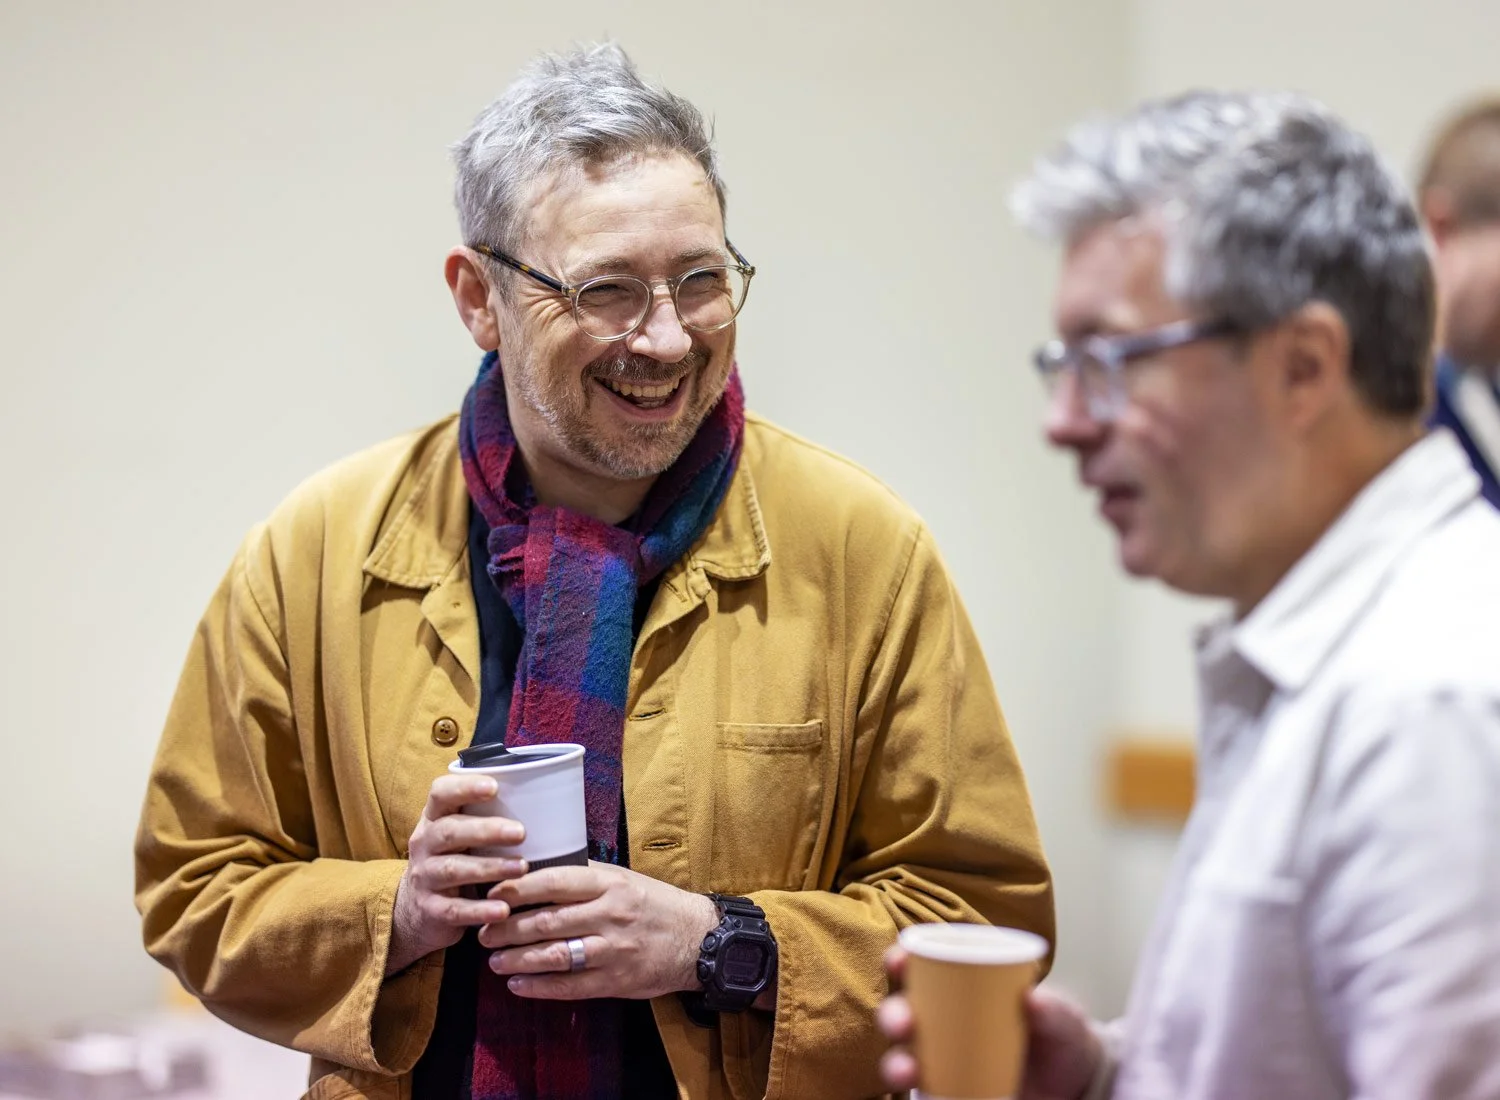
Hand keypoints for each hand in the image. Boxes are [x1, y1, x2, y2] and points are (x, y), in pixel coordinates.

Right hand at [386, 774, 530, 975]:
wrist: (417, 910)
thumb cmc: (453, 859)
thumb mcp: (459, 834)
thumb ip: (484, 816)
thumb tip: (542, 799)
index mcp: (433, 818)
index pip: (440, 793)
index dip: (464, 787)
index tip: (494, 787)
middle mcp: (424, 844)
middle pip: (450, 831)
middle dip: (486, 830)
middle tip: (520, 832)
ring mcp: (424, 877)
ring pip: (454, 869)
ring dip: (489, 867)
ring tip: (521, 867)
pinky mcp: (429, 910)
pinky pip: (455, 909)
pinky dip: (480, 910)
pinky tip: (503, 910)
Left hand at [479, 861, 717, 1000]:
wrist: (697, 939)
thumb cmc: (654, 904)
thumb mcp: (624, 879)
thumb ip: (586, 878)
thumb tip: (537, 872)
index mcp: (610, 884)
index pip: (555, 882)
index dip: (518, 889)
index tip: (492, 893)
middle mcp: (610, 915)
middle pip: (548, 921)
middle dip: (508, 928)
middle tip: (483, 932)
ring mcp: (613, 950)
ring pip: (555, 955)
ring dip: (518, 958)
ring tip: (494, 960)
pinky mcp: (616, 981)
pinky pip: (570, 986)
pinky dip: (539, 986)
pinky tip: (518, 984)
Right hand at [878, 946, 1103, 1099]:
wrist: (1074, 1085)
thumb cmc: (1061, 1037)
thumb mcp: (1063, 1020)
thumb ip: (1053, 1010)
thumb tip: (1032, 1000)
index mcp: (962, 986)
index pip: (920, 966)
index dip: (900, 960)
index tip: (899, 962)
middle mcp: (942, 1019)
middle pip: (901, 1010)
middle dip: (893, 1015)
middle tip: (905, 1025)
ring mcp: (942, 1057)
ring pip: (902, 1054)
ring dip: (895, 1062)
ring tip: (907, 1071)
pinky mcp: (949, 1091)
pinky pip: (923, 1093)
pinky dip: (916, 1094)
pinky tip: (927, 1095)